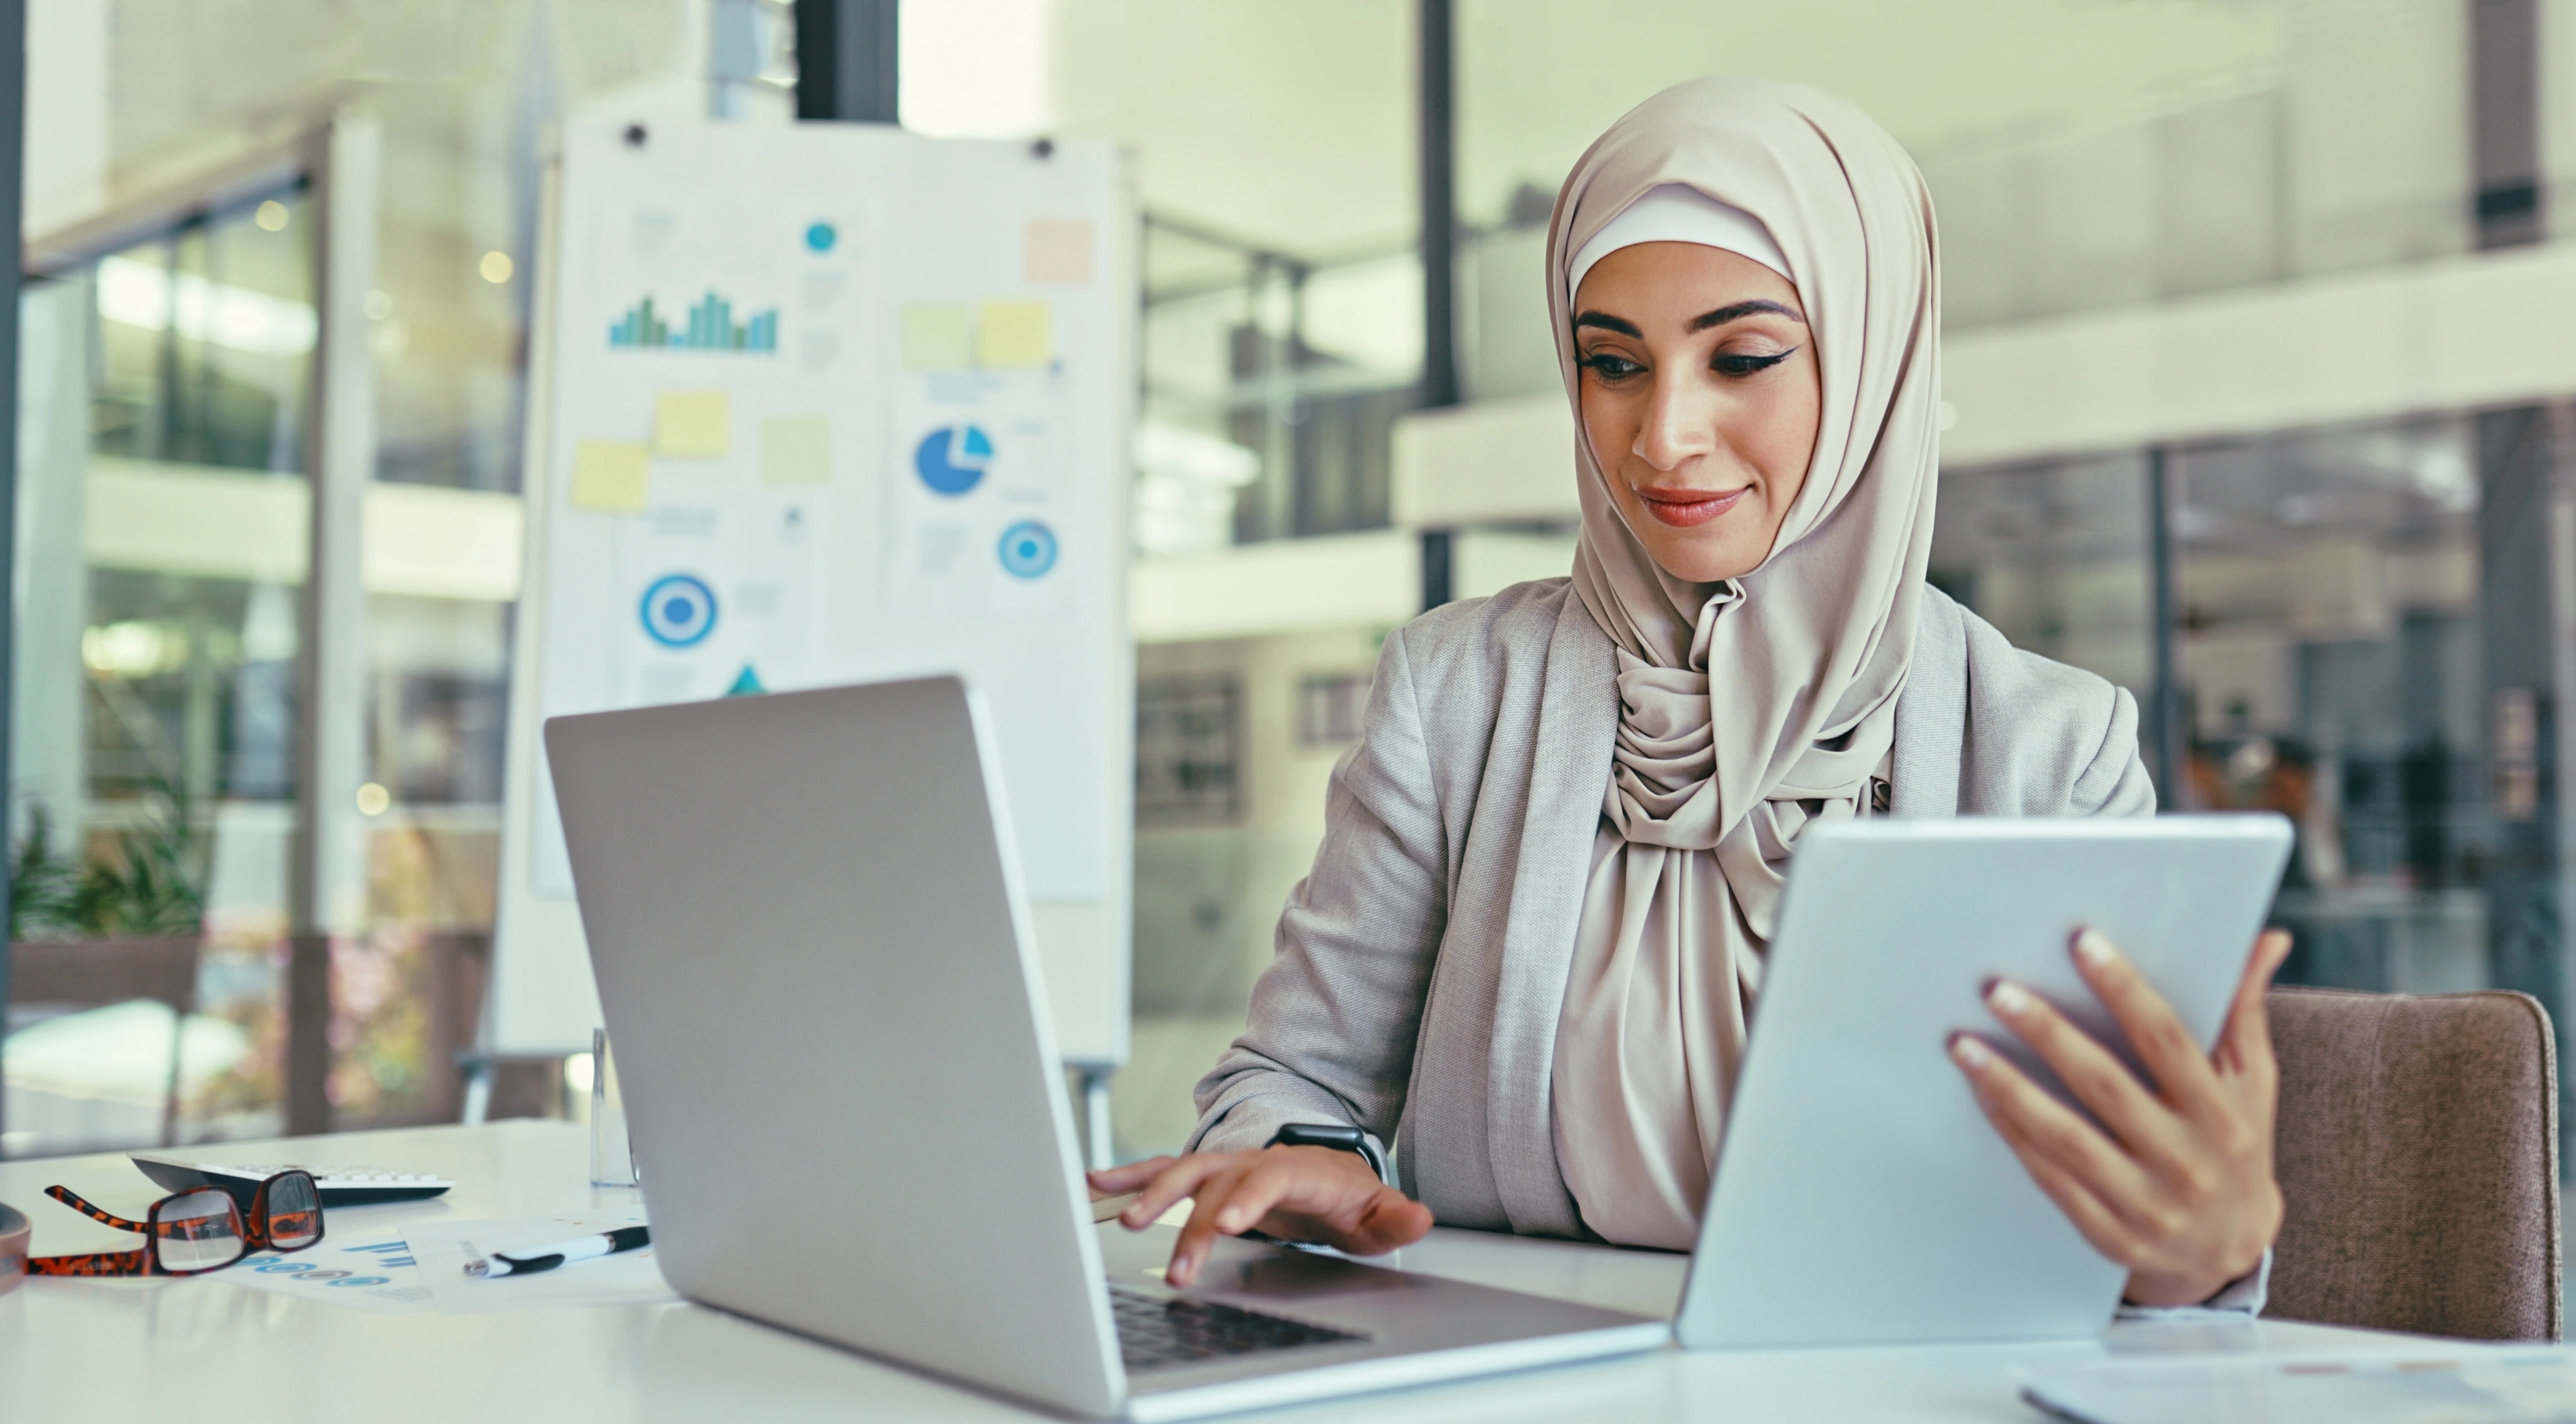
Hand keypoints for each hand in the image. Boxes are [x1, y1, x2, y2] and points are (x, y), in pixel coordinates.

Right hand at [1086, 1144, 1433, 1287]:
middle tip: (1179, 1264)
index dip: (1247, 1199)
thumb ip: (1395, 1219)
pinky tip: (1095, 1185)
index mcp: (1297, 1170)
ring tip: (1119, 1218)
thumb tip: (1419, 1217)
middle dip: (1192, 1221)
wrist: (1328, 1173)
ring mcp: (1226, 1165)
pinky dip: (1129, 1176)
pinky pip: (1162, 1171)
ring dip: (1150, 1196)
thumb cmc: (1349, 1199)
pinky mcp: (1205, 1175)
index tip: (1228, 1223)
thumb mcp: (1378, 1214)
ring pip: (1183, 1172)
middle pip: (1217, 1183)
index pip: (1269, 1179)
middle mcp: (1255, 1161)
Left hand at [1949, 926, 2291, 1306]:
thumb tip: (2267, 937)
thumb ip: (2244, 1009)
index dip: (2124, 989)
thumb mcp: (2252, 1081)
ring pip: (2066, 1137)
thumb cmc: (2235, 1143)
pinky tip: (1982, 1096)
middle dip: (2048, 1033)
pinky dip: (2013, 1134)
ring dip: (2009, 1087)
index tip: (2081, 942)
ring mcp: (2146, 1203)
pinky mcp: (2109, 1233)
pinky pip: (2050, 1178)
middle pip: (2105, 1085)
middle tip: (1998, 990)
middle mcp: (2186, 1160)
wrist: (2230, 1249)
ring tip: (1964, 1045)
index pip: (2166, 1040)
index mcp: (2221, 1114)